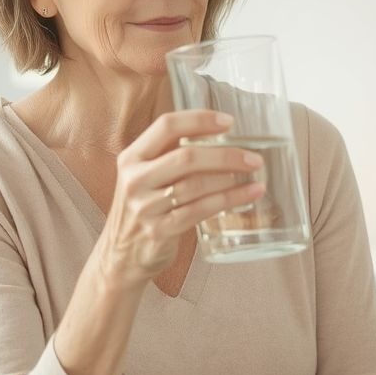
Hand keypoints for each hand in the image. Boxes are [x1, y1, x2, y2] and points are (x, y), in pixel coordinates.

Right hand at [95, 110, 264, 290]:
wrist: (120, 254)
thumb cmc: (143, 209)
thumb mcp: (146, 176)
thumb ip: (171, 156)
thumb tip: (221, 137)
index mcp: (132, 157)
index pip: (167, 126)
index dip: (199, 120)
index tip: (228, 121)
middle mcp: (135, 179)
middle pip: (187, 157)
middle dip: (226, 155)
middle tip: (254, 158)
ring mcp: (145, 207)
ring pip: (196, 185)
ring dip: (231, 179)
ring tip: (255, 176)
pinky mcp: (159, 231)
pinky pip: (199, 211)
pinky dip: (227, 201)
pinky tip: (248, 196)